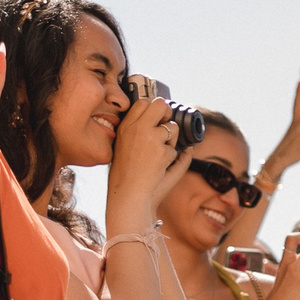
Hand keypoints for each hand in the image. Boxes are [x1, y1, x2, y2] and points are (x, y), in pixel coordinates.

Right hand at [106, 98, 183, 223]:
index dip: (154, 109)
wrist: (127, 195)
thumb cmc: (125, 175)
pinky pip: (176, 149)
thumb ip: (141, 133)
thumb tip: (166, 122)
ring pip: (173, 128)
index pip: (143, 103)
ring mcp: (150, 138)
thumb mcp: (123, 149)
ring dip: (171, 141)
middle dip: (167, 114)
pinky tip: (158, 169)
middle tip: (166, 126)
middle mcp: (136, 129)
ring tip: (156, 158)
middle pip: (160, 105)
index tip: (157, 118)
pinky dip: (172, 159)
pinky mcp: (162, 150)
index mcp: (125, 128)